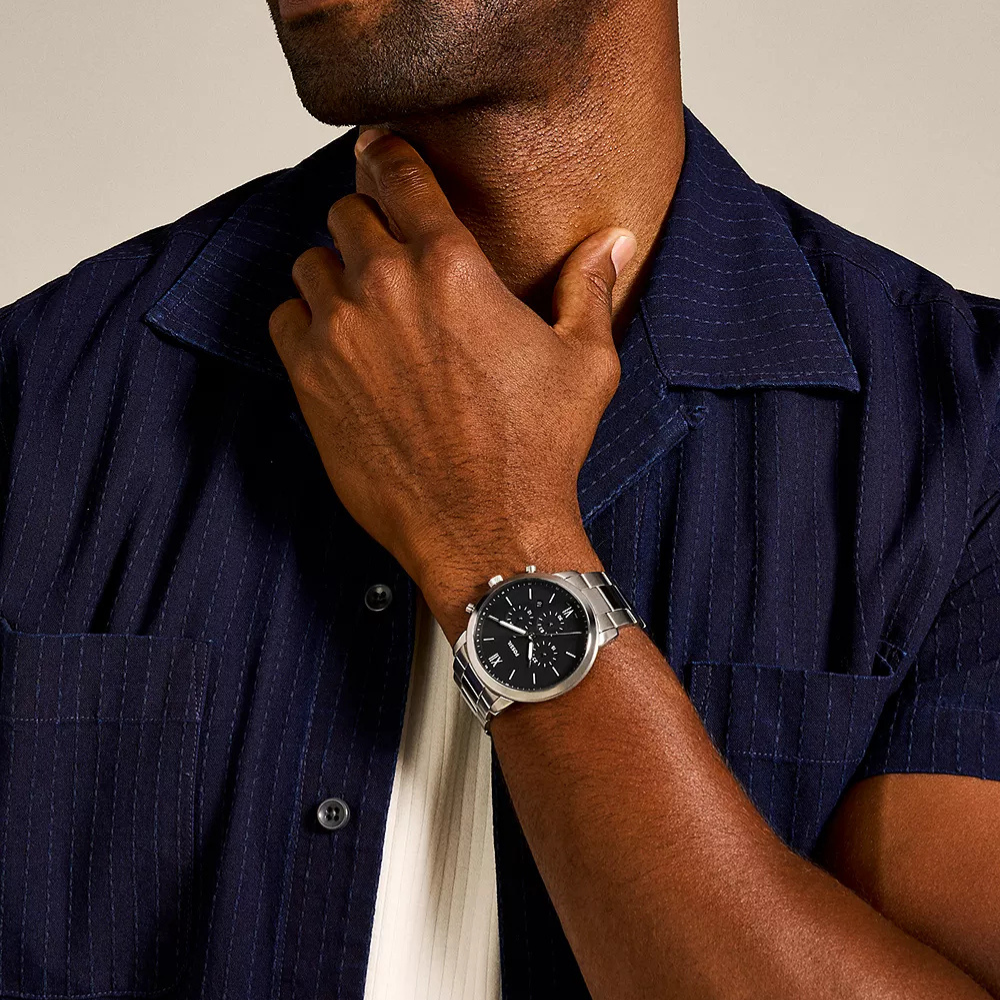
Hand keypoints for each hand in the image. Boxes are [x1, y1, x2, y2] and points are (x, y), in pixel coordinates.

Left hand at [268, 128, 634, 636]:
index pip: (398, 171)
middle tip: (389, 252)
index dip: (390, 157)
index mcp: (452, 265)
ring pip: (311, 264)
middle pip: (347, 212)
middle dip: (368, 223)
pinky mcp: (311, 382)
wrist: (487, 530)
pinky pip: (285, 320)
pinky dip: (305, 323)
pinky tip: (340, 348)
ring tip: (365, 305)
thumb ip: (588, 288)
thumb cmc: (538, 450)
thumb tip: (612, 240)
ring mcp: (340, 335)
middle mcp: (385, 287)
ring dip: (335, 273)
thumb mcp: (585, 362)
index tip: (386, 159)